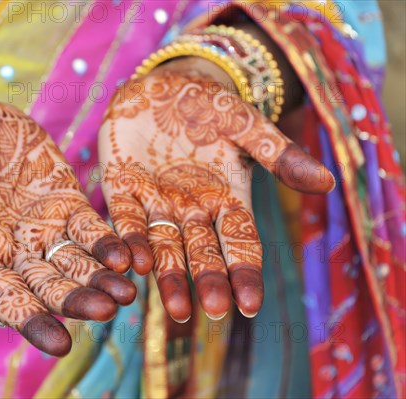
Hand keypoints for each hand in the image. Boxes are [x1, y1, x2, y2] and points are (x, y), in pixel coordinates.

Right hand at [0, 96, 134, 355]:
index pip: (8, 300)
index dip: (33, 322)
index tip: (60, 345)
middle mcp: (17, 252)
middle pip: (52, 287)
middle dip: (78, 301)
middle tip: (107, 311)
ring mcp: (46, 229)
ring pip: (78, 263)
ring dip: (102, 279)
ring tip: (127, 292)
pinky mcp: (68, 203)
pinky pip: (92, 229)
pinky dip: (110, 243)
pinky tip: (128, 256)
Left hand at [99, 62, 333, 320]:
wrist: (162, 84)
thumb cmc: (209, 104)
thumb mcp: (245, 124)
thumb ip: (278, 154)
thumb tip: (327, 183)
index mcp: (225, 197)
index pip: (240, 241)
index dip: (245, 272)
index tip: (250, 305)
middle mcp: (191, 209)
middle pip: (202, 251)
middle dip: (208, 280)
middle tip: (212, 310)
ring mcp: (155, 201)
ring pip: (163, 245)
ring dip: (168, 275)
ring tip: (175, 310)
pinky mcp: (121, 188)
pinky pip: (125, 219)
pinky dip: (129, 239)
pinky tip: (133, 263)